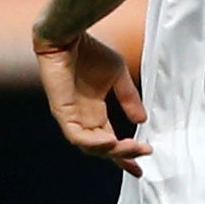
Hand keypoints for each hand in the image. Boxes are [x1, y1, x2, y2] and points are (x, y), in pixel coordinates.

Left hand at [34, 33, 151, 176]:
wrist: (68, 37)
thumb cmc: (90, 52)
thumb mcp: (118, 76)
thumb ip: (128, 98)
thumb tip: (142, 120)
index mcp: (93, 111)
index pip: (109, 140)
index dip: (124, 154)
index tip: (140, 166)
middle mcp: (82, 118)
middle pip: (101, 149)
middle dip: (122, 156)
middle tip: (142, 156)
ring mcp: (71, 116)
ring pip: (90, 146)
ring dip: (112, 150)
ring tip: (133, 148)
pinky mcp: (62, 111)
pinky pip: (76, 135)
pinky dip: (93, 142)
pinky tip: (111, 142)